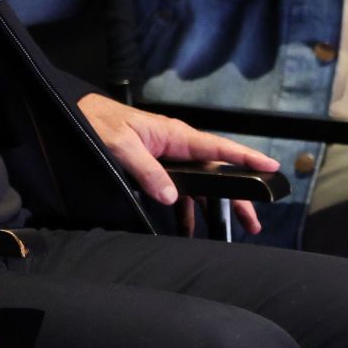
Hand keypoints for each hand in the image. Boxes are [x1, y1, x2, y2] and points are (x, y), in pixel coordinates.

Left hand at [76, 93, 280, 234]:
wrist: (77, 115)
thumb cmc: (97, 121)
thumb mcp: (121, 145)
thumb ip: (146, 170)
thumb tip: (170, 196)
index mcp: (174, 135)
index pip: (219, 147)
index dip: (246, 158)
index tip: (270, 168)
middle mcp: (176, 145)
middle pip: (216, 173)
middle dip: (237, 197)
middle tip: (253, 222)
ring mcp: (168, 157)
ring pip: (201, 184)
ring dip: (213, 208)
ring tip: (228, 232)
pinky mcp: (156, 167)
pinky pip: (180, 191)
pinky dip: (186, 210)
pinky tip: (189, 228)